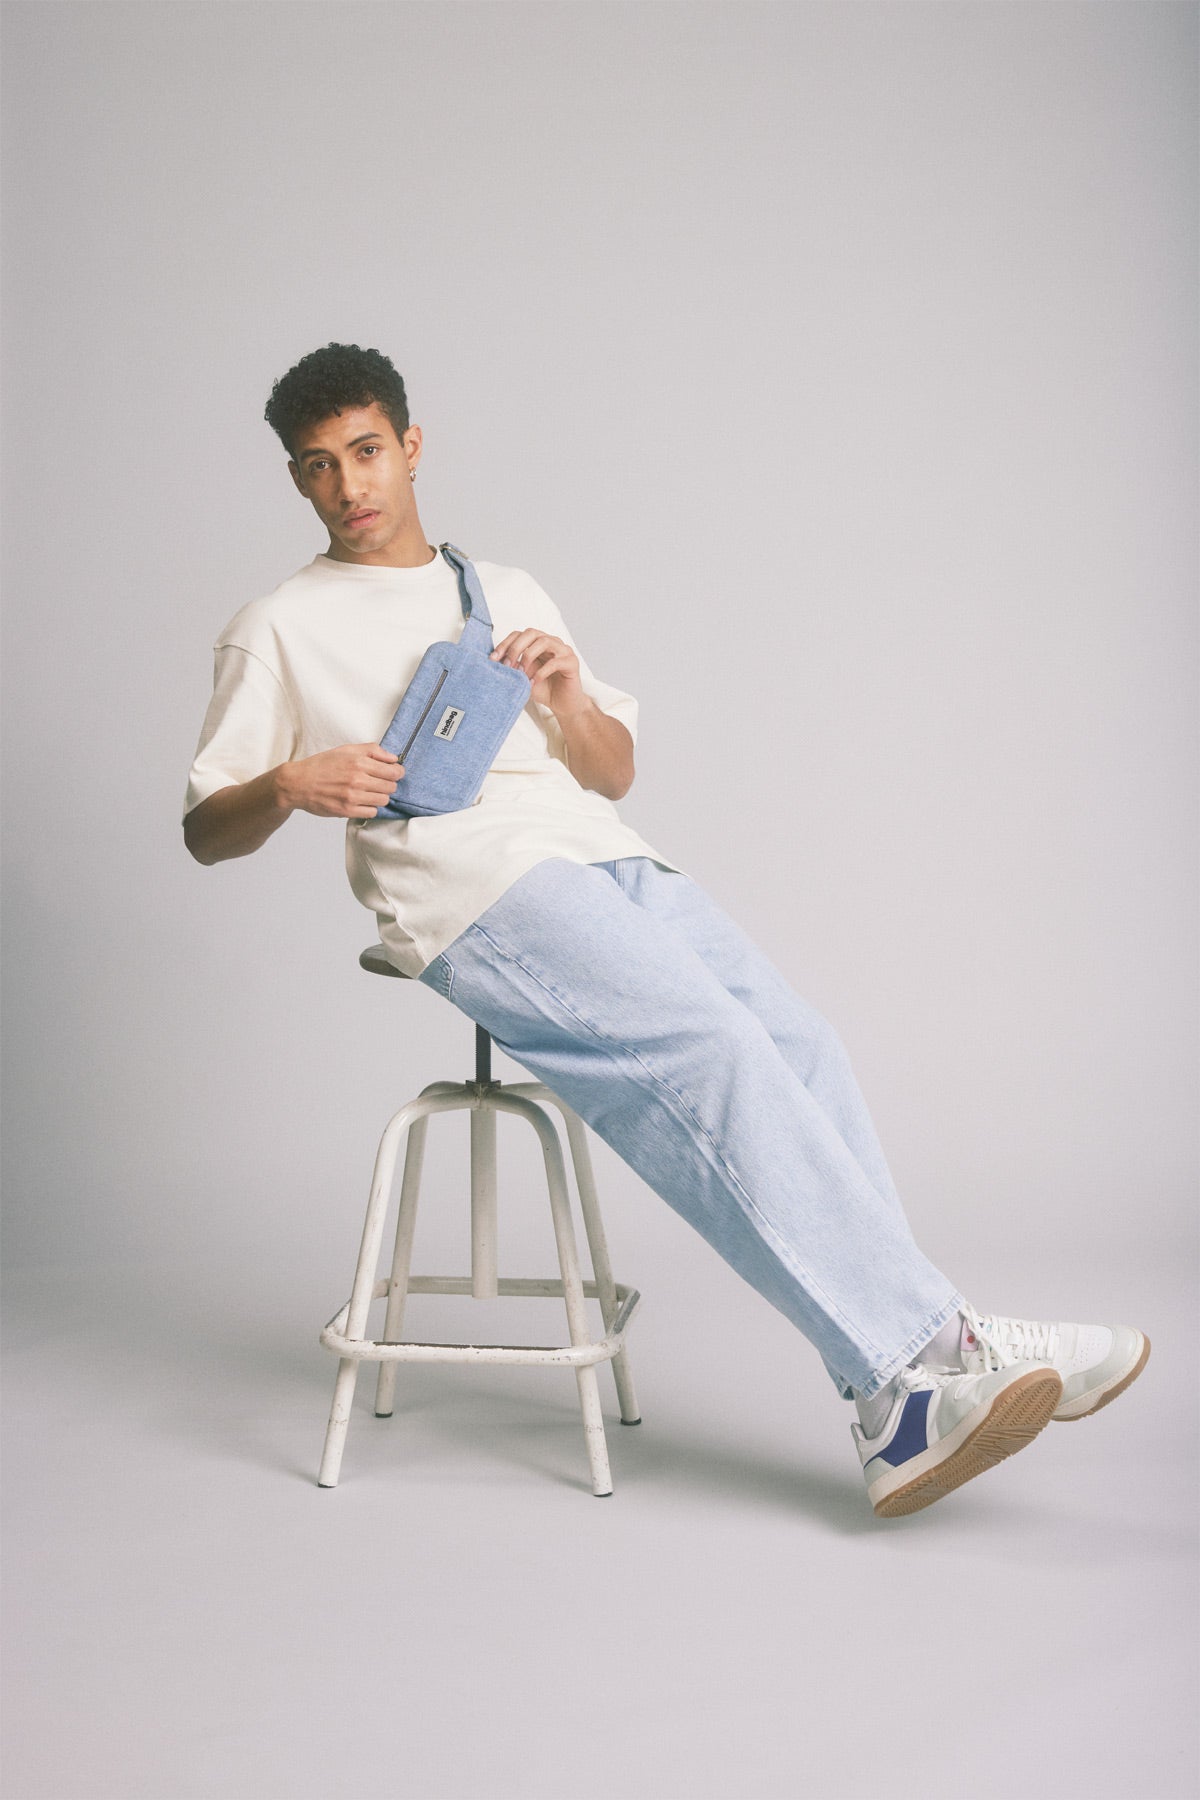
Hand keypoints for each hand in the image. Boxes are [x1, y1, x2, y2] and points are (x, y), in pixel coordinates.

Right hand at [276, 743, 402, 818]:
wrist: (298, 783)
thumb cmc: (321, 765)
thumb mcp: (346, 750)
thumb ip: (372, 751)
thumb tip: (393, 758)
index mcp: (359, 762)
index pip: (394, 771)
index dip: (397, 772)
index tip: (393, 773)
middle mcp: (358, 779)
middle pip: (391, 787)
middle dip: (388, 785)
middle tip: (378, 783)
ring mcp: (353, 796)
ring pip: (383, 800)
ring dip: (379, 796)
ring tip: (368, 792)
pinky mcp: (347, 810)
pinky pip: (372, 812)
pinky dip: (369, 807)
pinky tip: (361, 801)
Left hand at [490, 629, 587, 716]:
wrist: (563, 705)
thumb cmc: (544, 689)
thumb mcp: (523, 677)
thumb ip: (513, 667)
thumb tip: (495, 661)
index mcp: (538, 642)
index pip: (519, 634)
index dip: (505, 644)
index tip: (493, 659)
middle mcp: (551, 642)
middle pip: (531, 633)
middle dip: (515, 648)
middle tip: (506, 665)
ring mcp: (563, 650)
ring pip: (544, 642)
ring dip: (528, 656)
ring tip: (520, 673)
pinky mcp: (572, 662)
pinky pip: (555, 662)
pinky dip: (541, 672)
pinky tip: (533, 682)